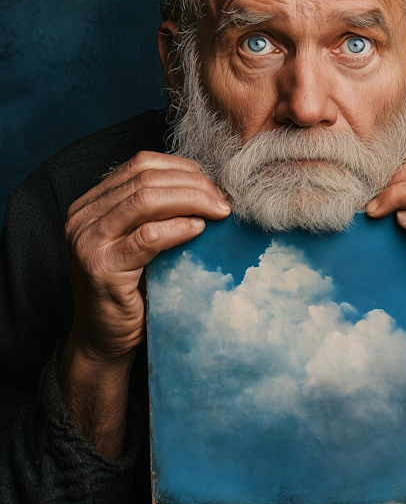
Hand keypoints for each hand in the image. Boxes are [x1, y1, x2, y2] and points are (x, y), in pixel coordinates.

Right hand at [59, 151, 229, 458]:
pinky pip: (147, 236)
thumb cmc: (131, 290)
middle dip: (194, 185)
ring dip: (192, 201)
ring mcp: (87, 241)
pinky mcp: (101, 268)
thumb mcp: (140, 241)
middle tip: (225, 201)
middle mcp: (82, 216)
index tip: (215, 184)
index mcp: (91, 202)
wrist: (104, 340)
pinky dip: (179, 228)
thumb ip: (159, 212)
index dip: (184, 168)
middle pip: (146, 178)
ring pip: (147, 200)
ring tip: (220, 212)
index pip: (141, 164)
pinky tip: (200, 230)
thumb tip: (210, 186)